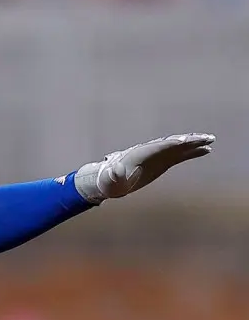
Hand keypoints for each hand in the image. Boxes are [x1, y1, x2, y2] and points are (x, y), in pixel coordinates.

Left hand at [74, 133, 214, 202]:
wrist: (110, 181)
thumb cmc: (109, 182)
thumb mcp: (111, 180)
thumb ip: (114, 175)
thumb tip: (113, 171)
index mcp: (140, 153)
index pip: (158, 146)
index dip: (170, 143)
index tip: (183, 140)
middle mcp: (151, 151)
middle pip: (172, 143)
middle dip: (188, 140)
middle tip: (205, 138)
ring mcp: (158, 156)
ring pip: (179, 147)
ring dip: (194, 143)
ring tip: (211, 140)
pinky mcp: (163, 162)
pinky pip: (180, 155)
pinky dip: (192, 152)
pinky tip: (206, 150)